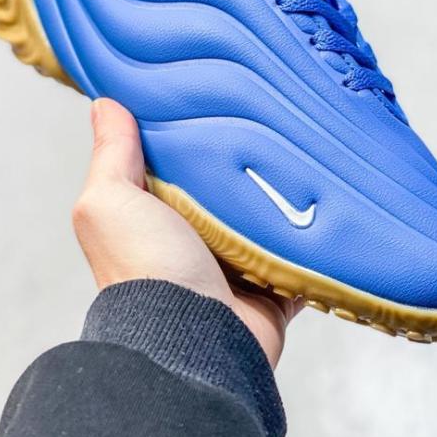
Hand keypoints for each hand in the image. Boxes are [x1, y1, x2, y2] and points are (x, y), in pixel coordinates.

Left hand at [72, 98, 300, 367]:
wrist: (195, 344)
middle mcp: (191, 241)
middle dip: (245, 161)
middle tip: (275, 114)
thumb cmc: (144, 272)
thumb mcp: (111, 202)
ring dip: (285, 196)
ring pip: (267, 219)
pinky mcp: (273, 288)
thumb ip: (111, 156)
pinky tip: (332, 206)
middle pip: (225, 189)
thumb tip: (104, 104)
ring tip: (311, 150)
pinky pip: (302, 257)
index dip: (188, 132)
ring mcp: (234, 266)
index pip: (173, 164)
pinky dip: (316, 240)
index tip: (214, 91)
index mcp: (152, 217)